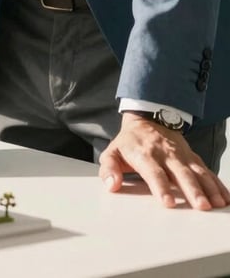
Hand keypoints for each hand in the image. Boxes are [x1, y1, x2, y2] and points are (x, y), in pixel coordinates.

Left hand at [99, 112, 229, 208]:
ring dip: (209, 188)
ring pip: (198, 171)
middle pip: (181, 173)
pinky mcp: (192, 157)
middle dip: (192, 190)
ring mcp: (181, 155)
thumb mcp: (112, 151)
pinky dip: (217, 184)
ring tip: (217, 204)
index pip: (153, 172)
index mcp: (144, 154)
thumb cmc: (130, 142)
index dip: (161, 187)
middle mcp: (165, 154)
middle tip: (201, 206)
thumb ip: (108, 168)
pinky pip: (207, 171)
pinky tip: (225, 198)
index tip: (169, 203)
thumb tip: (111, 184)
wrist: (147, 120)